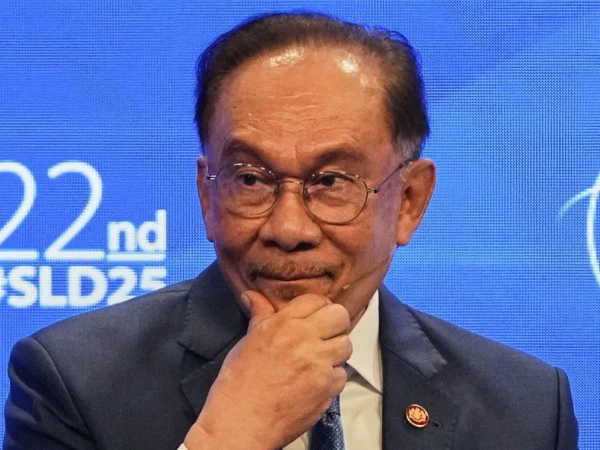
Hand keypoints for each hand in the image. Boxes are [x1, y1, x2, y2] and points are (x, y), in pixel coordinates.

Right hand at [184, 290, 351, 449]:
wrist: (241, 422)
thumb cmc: (239, 381)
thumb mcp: (248, 340)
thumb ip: (260, 314)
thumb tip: (251, 294)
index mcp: (284, 323)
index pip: (316, 300)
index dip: (317, 307)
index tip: (314, 317)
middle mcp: (305, 338)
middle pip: (339, 316)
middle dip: (335, 323)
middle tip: (324, 335)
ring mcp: (319, 363)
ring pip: (345, 345)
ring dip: (336, 351)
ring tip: (319, 360)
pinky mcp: (328, 387)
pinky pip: (341, 374)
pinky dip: (332, 378)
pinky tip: (315, 382)